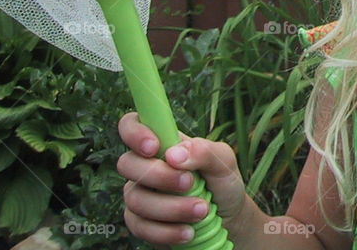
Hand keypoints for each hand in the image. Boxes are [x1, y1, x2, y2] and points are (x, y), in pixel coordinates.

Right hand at [116, 112, 246, 245]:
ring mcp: (139, 194)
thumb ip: (204, 151)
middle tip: (190, 183)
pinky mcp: (140, 222)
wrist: (228, 216)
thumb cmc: (223, 181)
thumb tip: (174, 154)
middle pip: (127, 164)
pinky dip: (166, 231)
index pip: (131, 125)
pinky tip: (188, 231)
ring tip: (202, 210)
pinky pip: (139, 226)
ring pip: (135, 198)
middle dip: (159, 176)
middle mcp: (145, 166)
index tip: (154, 148)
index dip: (135, 132)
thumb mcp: (224, 161)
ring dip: (171, 207)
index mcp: (163, 142)